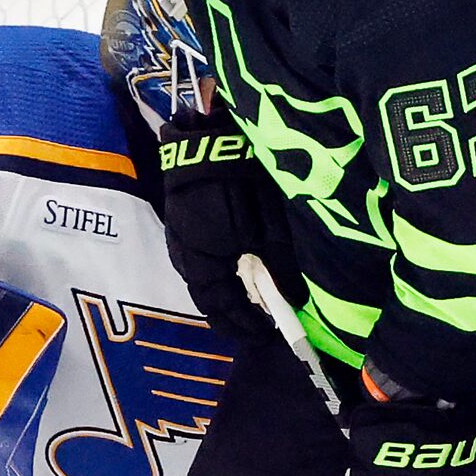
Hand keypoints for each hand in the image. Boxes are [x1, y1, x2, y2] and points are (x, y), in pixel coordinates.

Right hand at [154, 113, 299, 337]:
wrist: (209, 140)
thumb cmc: (240, 186)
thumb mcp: (268, 227)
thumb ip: (281, 266)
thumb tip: (295, 300)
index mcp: (204, 265)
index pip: (222, 311)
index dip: (245, 327)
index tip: (269, 335)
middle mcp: (186, 260)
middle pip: (210, 300)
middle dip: (235, 315)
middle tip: (263, 324)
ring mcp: (180, 242)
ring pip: (204, 282)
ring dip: (227, 295)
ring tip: (254, 302)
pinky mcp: (182, 225)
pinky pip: (200, 263)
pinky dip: (221, 275)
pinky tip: (239, 272)